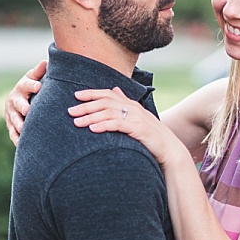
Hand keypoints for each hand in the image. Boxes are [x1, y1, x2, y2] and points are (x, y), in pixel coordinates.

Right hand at [4, 60, 46, 145]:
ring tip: (23, 129)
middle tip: (27, 110)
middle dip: (22, 107)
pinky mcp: (10, 125)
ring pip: (14, 120)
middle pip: (18, 104)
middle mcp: (14, 100)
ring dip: (18, 124)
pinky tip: (22, 144)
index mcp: (21, 87)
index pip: (26, 84)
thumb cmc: (31, 87)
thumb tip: (46, 62)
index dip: (31, 85)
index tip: (38, 86)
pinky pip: (13, 133)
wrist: (17, 98)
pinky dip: (17, 138)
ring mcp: (11, 114)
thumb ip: (39, 72)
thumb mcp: (34, 78)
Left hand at [69, 87, 188, 166]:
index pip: (108, 93)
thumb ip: (125, 104)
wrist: (170, 149)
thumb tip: (115, 89)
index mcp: (131, 104)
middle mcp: (133, 107)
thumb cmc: (151, 136)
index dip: (92, 93)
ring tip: (77, 122)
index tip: (76, 96)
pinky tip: (92, 129)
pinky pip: (118, 125)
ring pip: (109, 112)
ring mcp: (137, 117)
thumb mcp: (137, 118)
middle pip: (105, 102)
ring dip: (91, 116)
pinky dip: (104, 125)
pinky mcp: (139, 129)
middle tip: (70, 111)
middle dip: (86, 106)